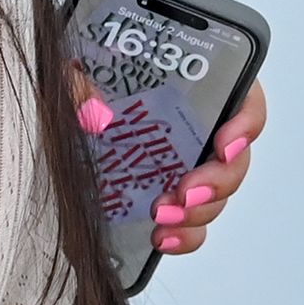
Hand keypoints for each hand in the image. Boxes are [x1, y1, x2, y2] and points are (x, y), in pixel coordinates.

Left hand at [73, 77, 267, 258]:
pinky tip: (162, 239)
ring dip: (198, 212)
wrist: (59, 113)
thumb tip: (90, 111)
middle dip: (217, 181)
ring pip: (215, 195)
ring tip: (164, 220)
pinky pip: (191, 221)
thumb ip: (79, 80)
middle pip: (233, 157)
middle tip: (186, 193)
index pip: (242, 98)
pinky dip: (183, 234)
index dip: (245, 123)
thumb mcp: (74, 65)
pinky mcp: (168, 196)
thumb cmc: (79, 78)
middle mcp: (198, 126)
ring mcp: (186, 165)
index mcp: (192, 84)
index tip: (225, 146)